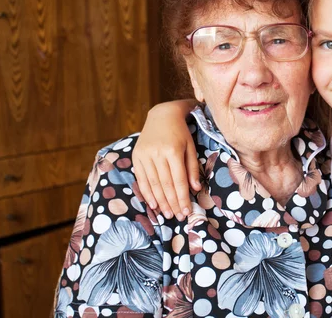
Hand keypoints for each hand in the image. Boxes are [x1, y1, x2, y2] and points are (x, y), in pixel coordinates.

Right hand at [132, 100, 200, 219]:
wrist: (161, 115)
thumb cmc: (181, 132)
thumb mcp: (191, 147)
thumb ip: (192, 168)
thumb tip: (196, 189)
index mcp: (173, 150)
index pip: (178, 180)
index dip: (182, 197)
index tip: (186, 211)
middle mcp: (157, 153)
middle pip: (165, 184)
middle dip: (172, 203)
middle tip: (178, 217)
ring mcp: (145, 155)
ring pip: (153, 184)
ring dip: (160, 201)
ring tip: (168, 214)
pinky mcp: (136, 156)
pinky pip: (141, 179)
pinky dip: (147, 193)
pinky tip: (153, 204)